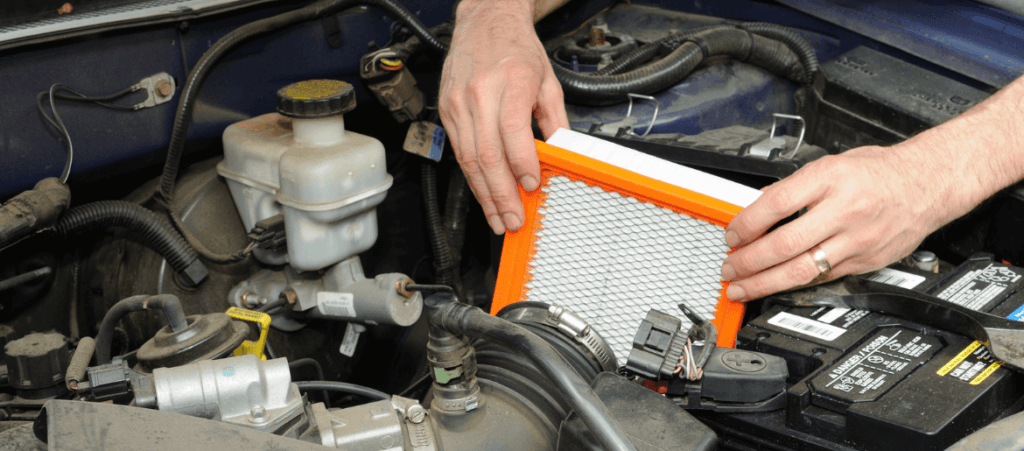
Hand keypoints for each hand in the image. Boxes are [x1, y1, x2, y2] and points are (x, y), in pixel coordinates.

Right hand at [439, 0, 568, 234]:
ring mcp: (458, 102)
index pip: (512, 130)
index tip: (532, 185)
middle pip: (486, 153)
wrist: (485, 20)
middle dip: (501, 194)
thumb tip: (561, 156)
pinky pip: (459, 151)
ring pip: (468, 158)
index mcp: (511, 81)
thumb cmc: (516, 48)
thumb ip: (555, 120)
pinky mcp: (447, 110)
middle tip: (513, 219)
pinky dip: (473, 177)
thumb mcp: (547, 80)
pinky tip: (484, 194)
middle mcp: (480, 92)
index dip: (521, 163)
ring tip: (498, 217)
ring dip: (484, 194)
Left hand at [720, 144, 966, 301]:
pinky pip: (822, 277)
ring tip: (742, 287)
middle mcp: (844, 209)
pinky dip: (794, 283)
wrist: (929, 184)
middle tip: (730, 268)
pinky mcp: (865, 260)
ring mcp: (856, 239)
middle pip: (785, 243)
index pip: (776, 203)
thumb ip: (796, 187)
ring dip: (764, 282)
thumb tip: (758, 208)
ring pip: (802, 269)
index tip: (732, 234)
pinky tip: (776, 286)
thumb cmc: (881, 171)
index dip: (747, 223)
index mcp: (831, 178)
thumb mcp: (833, 164)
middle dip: (749, 261)